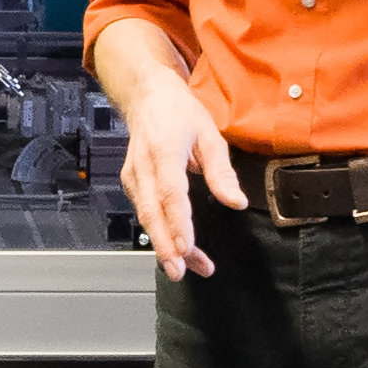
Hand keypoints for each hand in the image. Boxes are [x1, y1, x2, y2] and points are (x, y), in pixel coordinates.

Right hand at [108, 60, 248, 280]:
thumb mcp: (209, 134)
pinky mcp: (131, 183)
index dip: (178, 222)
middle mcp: (144, 166)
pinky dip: (160, 233)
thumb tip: (236, 202)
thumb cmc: (180, 113)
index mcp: (165, 150)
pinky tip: (177, 250)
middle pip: (151, 212)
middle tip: (179, 271)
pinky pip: (145, 212)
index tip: (186, 246)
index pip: (170, 193)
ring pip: (146, 217)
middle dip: (165, 245)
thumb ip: (221, 171)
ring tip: (187, 268)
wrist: (147, 96)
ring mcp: (133, 176)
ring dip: (165, 245)